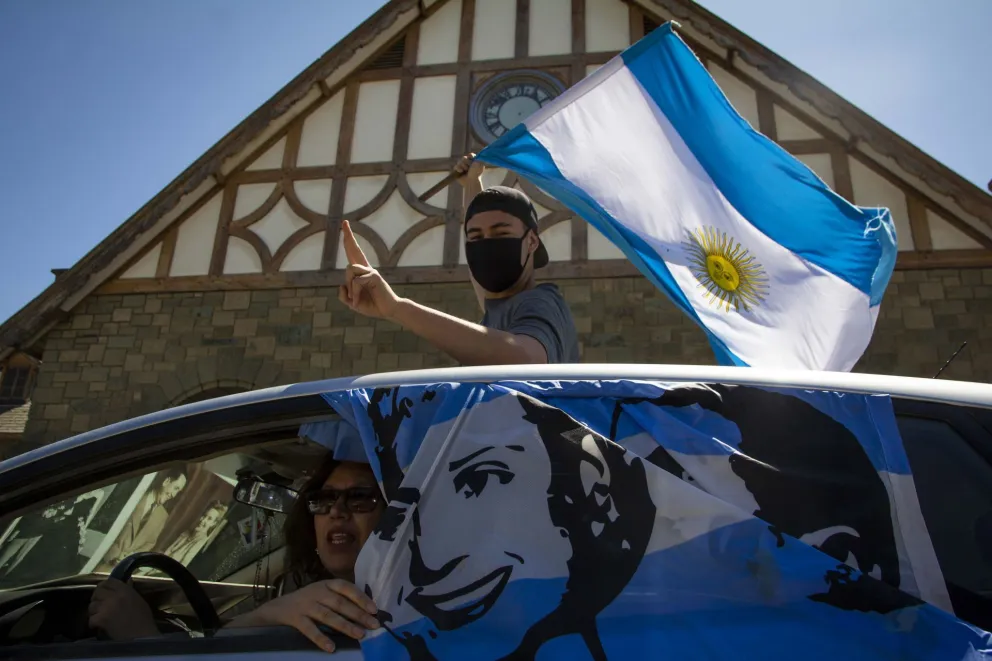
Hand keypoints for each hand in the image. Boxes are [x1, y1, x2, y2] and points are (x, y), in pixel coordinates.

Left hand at [88, 578, 158, 639]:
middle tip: (99, 605)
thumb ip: (130, 590)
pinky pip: (91, 619)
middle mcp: (114, 596)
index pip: (108, 581)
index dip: (104, 586)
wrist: (141, 635)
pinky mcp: (101, 619)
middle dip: (96, 598)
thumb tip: (127, 580)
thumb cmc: (143, 619)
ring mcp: (106, 607)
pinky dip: (93, 623)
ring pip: (92, 606)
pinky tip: (99, 626)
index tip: (103, 591)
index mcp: (125, 590)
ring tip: (100, 617)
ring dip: (94, 611)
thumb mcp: (139, 600)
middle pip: (97, 592)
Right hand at [236, 579, 379, 651]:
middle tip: (374, 625)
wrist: (276, 609)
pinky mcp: (295, 618)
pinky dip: (321, 638)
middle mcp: (317, 592)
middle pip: (340, 603)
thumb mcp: (322, 595)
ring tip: (359, 635)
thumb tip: (365, 612)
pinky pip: (310, 629)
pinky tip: (331, 647)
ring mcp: (305, 605)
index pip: (346, 587)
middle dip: (358, 615)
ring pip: (328, 616)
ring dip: (345, 626)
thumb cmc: (306, 602)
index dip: (361, 598)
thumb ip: (339, 599)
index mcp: (326, 584)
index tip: (374, 609)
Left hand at [338, 220, 400, 319]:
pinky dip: (354, 293)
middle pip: (354, 249)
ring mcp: (371, 271)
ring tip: (354, 299)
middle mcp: (366, 269)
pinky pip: (355, 282)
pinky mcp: (374, 276)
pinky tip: (358, 302)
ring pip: (349, 269)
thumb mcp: (352, 303)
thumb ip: (344, 295)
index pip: (353, 254)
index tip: (345, 226)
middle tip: (344, 222)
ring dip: (349, 286)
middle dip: (348, 235)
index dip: (348, 241)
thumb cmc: (373, 306)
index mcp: (361, 273)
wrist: (389, 312)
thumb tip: (341, 285)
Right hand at [453, 152, 484, 184]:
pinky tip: (461, 171)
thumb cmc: (476, 173)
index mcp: (474, 162)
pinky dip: (458, 168)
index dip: (471, 157)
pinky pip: (455, 166)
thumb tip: (482, 152)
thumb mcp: (479, 163)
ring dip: (463, 166)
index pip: (470, 155)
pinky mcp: (457, 171)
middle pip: (464, 158)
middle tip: (469, 168)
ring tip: (465, 171)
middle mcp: (468, 164)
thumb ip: (480, 157)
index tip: (472, 160)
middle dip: (466, 162)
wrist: (471, 181)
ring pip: (459, 161)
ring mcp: (462, 167)